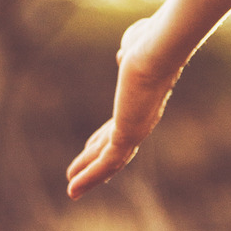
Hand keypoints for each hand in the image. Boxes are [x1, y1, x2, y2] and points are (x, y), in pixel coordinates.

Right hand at [66, 18, 183, 196]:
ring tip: (72, 190)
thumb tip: (126, 52)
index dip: (103, 137)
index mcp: (142, 101)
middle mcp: (142, 119)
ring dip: (89, 176)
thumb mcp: (135, 47)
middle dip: (93, 161)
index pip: (119, 126)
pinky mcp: (129, 135)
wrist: (158, 48)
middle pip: (114, 147)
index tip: (90, 146)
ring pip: (110, 161)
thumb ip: (130, 52)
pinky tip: (73, 189)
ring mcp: (137, 129)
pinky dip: (89, 178)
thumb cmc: (151, 41)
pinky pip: (106, 162)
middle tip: (77, 175)